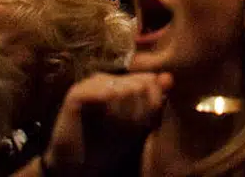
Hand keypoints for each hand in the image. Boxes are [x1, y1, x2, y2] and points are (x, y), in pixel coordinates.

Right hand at [40, 72, 173, 176]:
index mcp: (122, 83)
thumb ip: (154, 101)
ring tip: (113, 127)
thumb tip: (169, 78)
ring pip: (121, 88)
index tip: (144, 124)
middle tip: (124, 128)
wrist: (79, 167)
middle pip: (138, 85)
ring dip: (121, 113)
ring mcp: (91, 84)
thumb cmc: (110, 145)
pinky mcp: (75, 94)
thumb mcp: (139, 124)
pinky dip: (106, 106)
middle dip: (136, 111)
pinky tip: (104, 117)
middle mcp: (107, 80)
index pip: (149, 81)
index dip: (151, 104)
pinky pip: (100, 91)